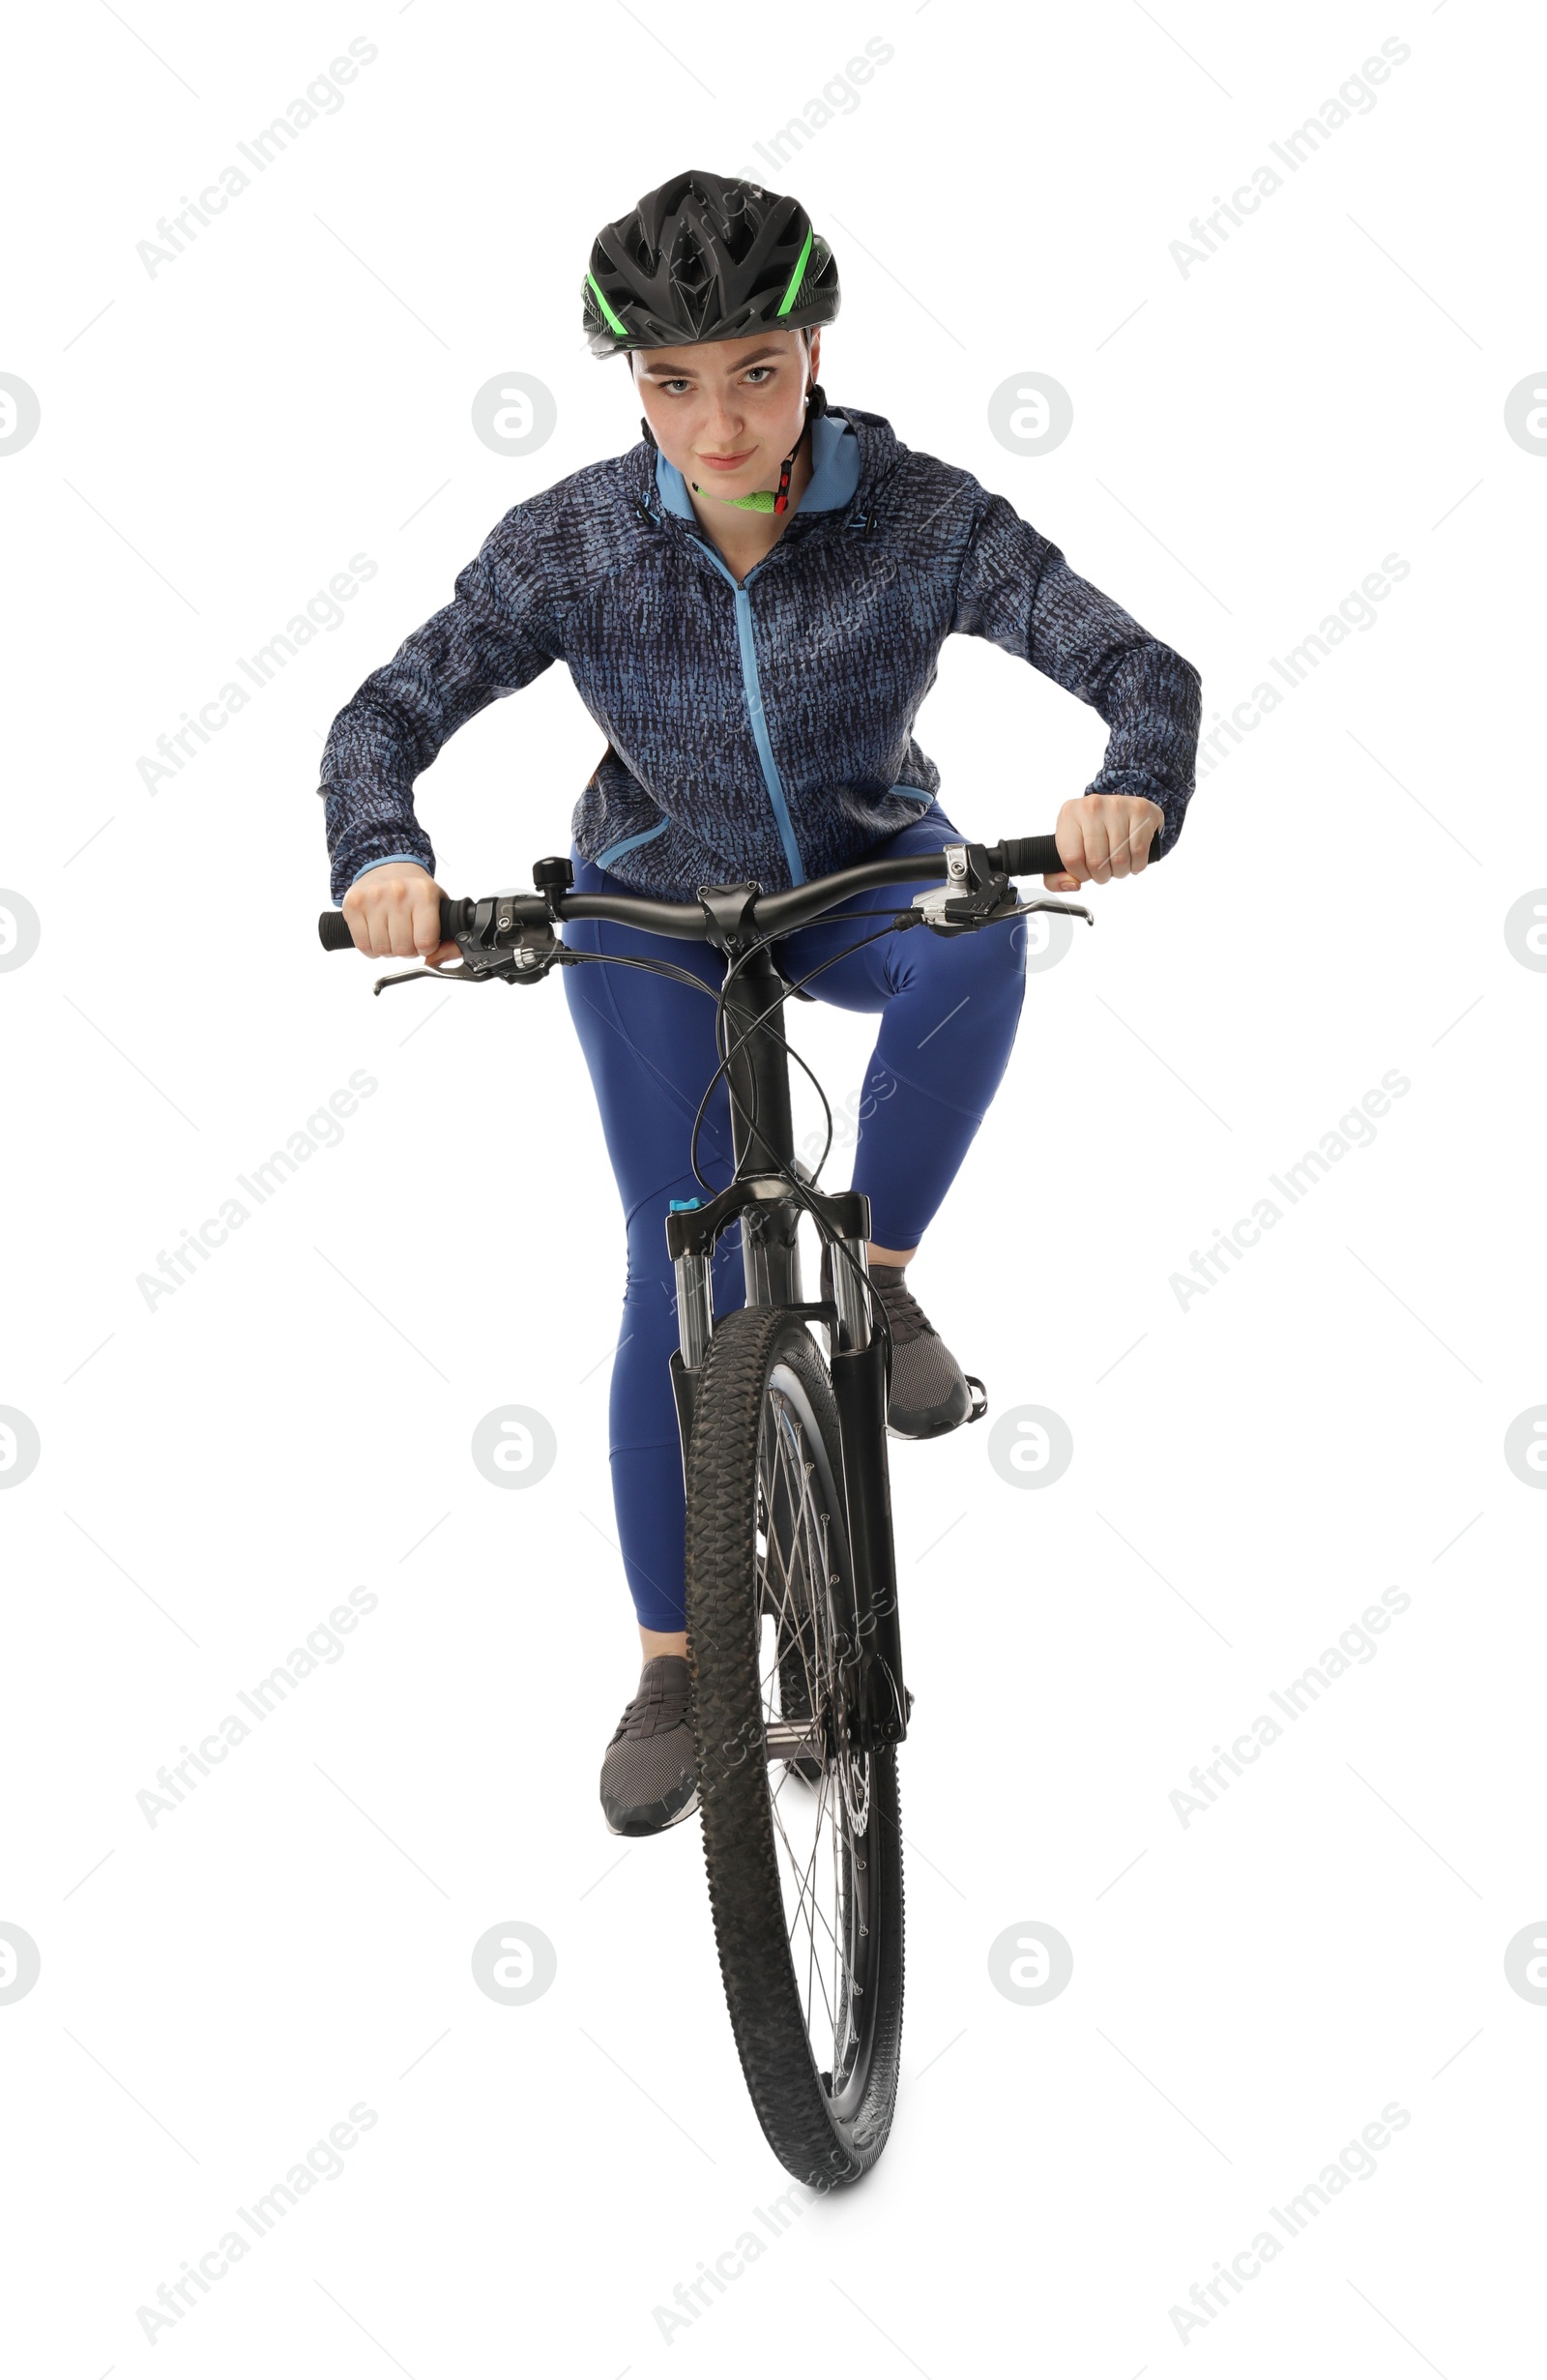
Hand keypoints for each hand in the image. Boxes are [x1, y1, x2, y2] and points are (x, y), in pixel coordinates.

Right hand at [340, 862, 458, 965]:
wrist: (388, 866)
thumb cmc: (415, 891)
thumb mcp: (439, 906)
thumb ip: (448, 937)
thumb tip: (434, 960)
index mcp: (424, 893)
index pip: (426, 942)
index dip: (426, 949)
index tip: (424, 942)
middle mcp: (398, 893)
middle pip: (402, 948)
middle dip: (406, 950)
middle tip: (406, 938)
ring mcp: (373, 897)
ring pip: (381, 949)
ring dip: (388, 949)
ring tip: (391, 934)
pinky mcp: (353, 904)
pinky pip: (362, 945)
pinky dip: (370, 948)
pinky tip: (376, 935)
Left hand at [1045, 794, 1164, 890]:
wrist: (1120, 809)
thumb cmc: (1093, 830)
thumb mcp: (1068, 848)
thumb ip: (1056, 875)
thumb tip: (1072, 885)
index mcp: (1069, 814)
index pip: (1072, 858)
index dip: (1081, 874)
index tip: (1086, 873)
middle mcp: (1091, 807)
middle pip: (1096, 861)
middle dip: (1102, 876)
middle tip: (1104, 871)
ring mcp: (1117, 806)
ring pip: (1119, 859)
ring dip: (1120, 871)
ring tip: (1118, 864)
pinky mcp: (1140, 810)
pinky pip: (1139, 851)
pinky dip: (1137, 864)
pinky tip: (1132, 858)